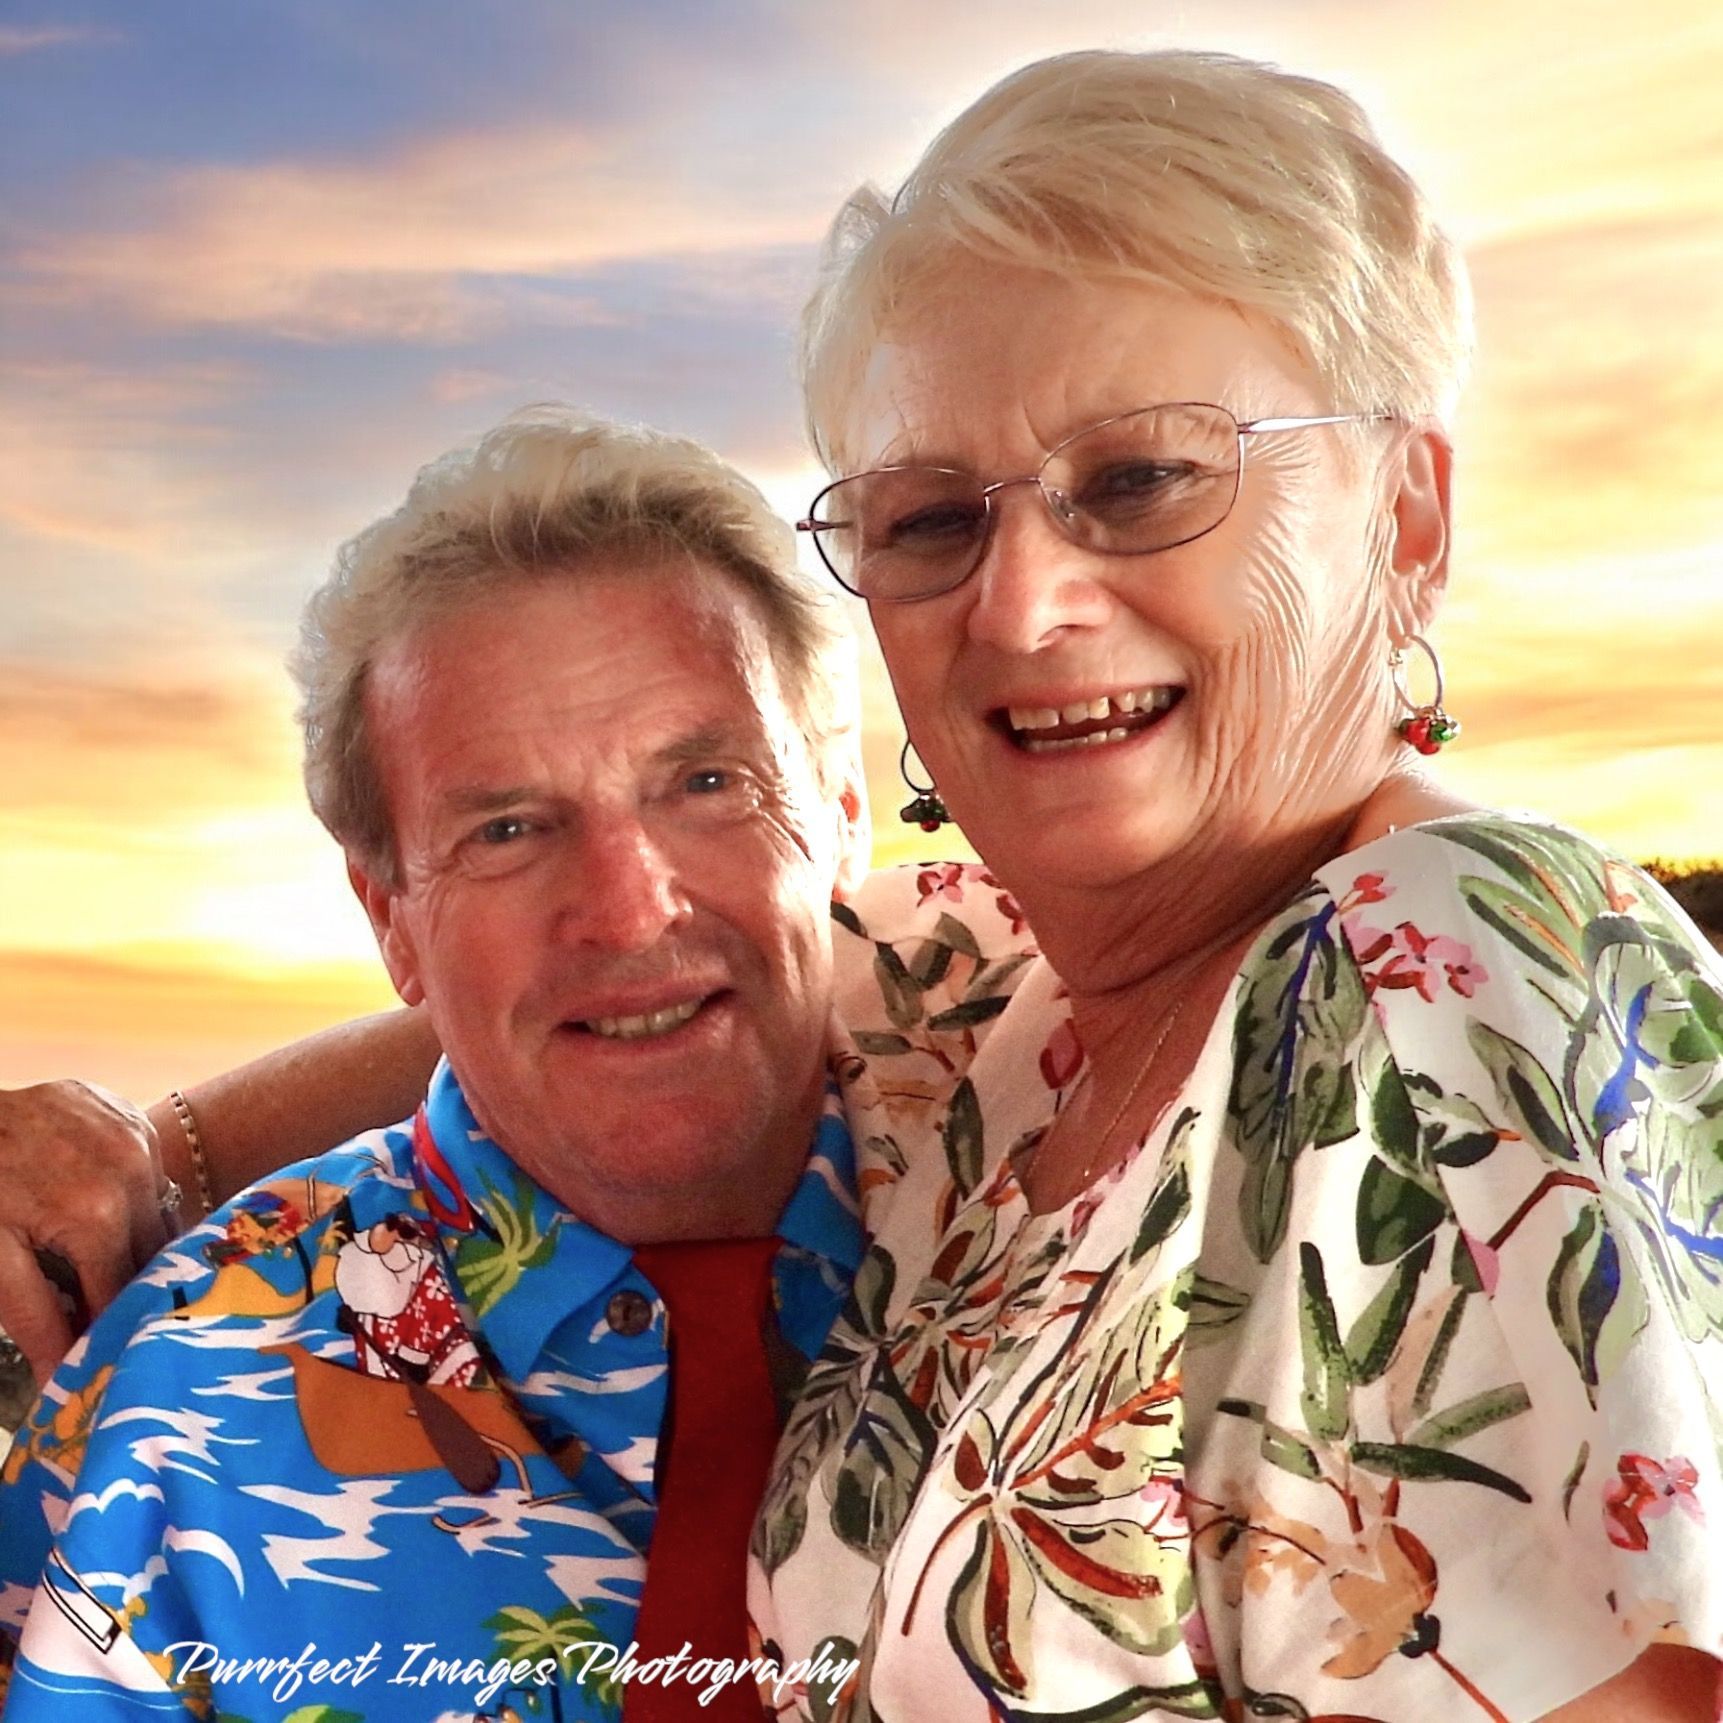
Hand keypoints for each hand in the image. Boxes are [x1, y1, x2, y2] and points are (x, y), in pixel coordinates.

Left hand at [0, 1080, 169, 1384]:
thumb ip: (33, 1317)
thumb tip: (62, 1379)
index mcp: (99, 1215)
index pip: (123, 1292)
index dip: (109, 1326)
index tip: (98, 1351)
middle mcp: (133, 1172)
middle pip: (148, 1255)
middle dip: (122, 1286)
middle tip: (89, 1306)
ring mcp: (138, 1139)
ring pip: (156, 1215)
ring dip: (133, 1243)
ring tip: (92, 1260)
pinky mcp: (134, 1119)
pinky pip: (150, 1174)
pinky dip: (131, 1199)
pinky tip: (95, 1204)